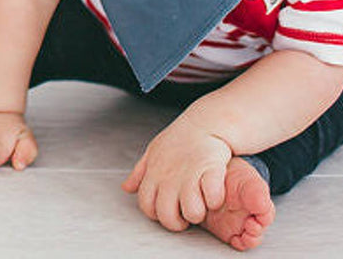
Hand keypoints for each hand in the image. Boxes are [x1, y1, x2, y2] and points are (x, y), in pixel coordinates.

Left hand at [121, 116, 232, 231]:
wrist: (206, 121)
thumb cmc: (180, 139)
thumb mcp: (154, 152)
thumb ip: (140, 173)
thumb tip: (127, 187)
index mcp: (154, 174)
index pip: (147, 207)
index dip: (158, 213)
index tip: (171, 208)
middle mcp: (170, 177)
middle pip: (167, 216)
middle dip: (178, 221)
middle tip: (187, 210)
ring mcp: (190, 174)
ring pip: (192, 212)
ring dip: (198, 212)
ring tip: (202, 203)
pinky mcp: (211, 169)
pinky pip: (213, 198)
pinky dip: (215, 200)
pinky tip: (215, 193)